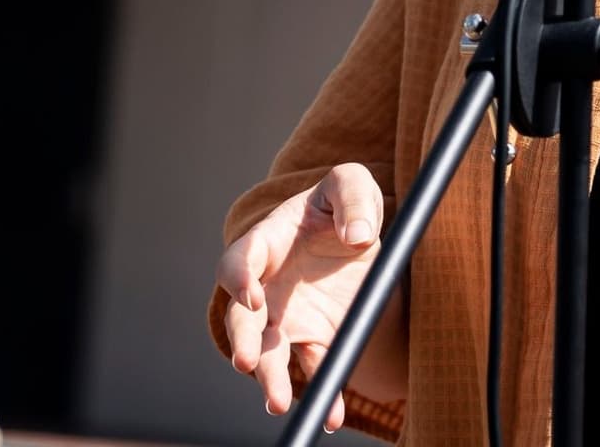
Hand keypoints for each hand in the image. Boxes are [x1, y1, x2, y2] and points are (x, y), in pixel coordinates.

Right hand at [216, 164, 386, 429]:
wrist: (356, 236)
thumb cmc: (341, 204)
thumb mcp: (349, 184)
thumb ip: (352, 198)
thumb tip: (360, 236)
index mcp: (267, 242)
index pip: (241, 260)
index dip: (239, 278)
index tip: (252, 294)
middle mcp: (266, 287)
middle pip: (243, 319)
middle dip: (242, 341)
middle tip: (246, 362)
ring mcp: (284, 318)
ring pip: (269, 353)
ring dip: (270, 379)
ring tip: (278, 402)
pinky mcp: (311, 339)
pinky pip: (313, 369)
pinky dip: (323, 392)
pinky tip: (333, 415)